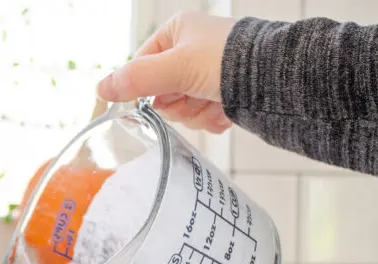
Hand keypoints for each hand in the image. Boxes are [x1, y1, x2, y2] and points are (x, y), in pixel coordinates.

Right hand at [97, 12, 237, 133]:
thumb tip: (101, 89)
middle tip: (195, 97)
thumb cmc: (228, 62)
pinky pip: (204, 115)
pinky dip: (213, 118)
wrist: (276, 79)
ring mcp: (208, 72)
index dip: (149, 89)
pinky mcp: (224, 92)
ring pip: (183, 107)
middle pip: (162, 92)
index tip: (164, 96)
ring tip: (216, 103)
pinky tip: (226, 110)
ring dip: (197, 113)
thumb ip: (136, 79)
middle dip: (179, 104)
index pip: (142, 67)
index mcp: (176, 31)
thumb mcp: (174, 68)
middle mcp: (191, 49)